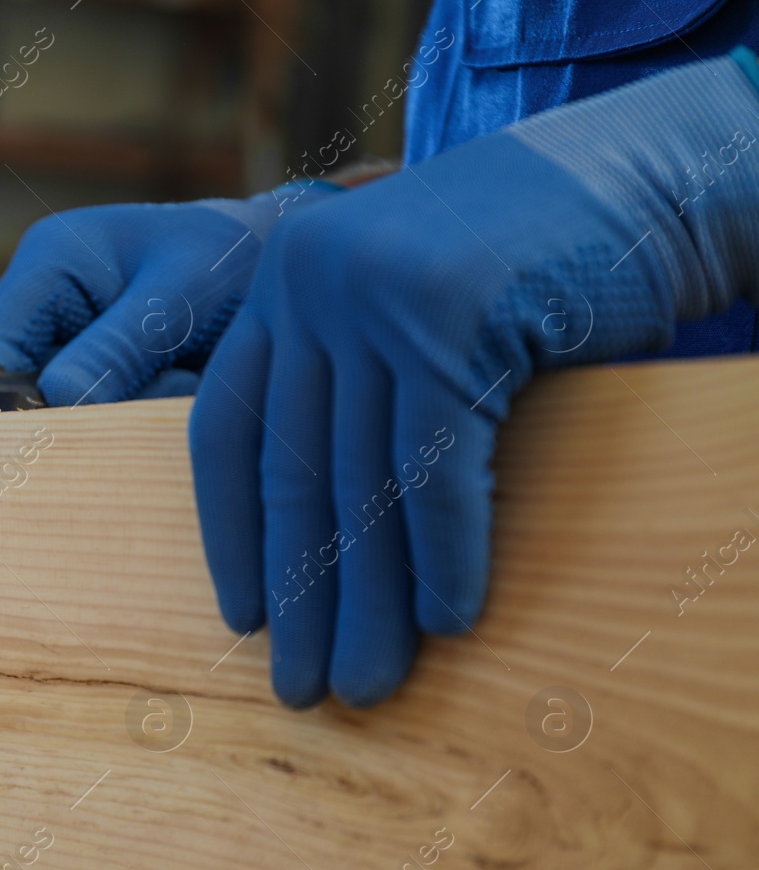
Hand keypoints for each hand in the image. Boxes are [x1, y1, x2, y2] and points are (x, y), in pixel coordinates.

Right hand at [0, 189, 339, 404]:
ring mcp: (72, 338)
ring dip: (127, 411)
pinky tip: (185, 383)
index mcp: (51, 261)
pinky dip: (143, 411)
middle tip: (165, 383)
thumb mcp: (184, 294)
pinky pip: (102, 412)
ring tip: (186, 377)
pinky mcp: (101, 368)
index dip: (18, 398)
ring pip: (68, 409)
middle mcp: (49, 302)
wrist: (278, 258)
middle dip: (91, 405)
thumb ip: (120, 345)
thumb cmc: (235, 256)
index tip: (88, 416)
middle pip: (26, 389)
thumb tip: (58, 397)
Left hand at [189, 53, 758, 707]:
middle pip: (292, 470)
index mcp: (284, 284)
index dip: (230, 533)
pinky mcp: (450, 313)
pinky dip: (445, 552)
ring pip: (363, 480)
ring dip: (368, 601)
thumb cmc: (527, 269)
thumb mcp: (409, 321)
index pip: (226, 430)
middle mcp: (311, 281)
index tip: (243, 617)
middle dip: (299, 593)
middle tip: (300, 688)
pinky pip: (437, 465)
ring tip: (368, 683)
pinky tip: (450, 621)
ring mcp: (375, 292)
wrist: (643, 181)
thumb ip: (355, 395)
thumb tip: (323, 549)